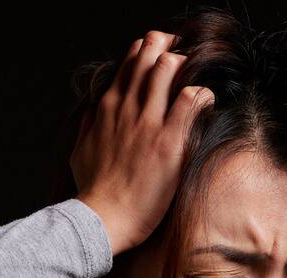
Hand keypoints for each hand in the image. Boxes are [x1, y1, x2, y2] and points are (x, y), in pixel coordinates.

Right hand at [70, 30, 215, 255]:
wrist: (102, 218)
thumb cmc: (92, 190)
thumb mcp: (80, 151)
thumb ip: (88, 126)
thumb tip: (92, 111)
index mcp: (108, 107)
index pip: (131, 60)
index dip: (150, 51)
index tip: (164, 58)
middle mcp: (127, 107)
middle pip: (150, 52)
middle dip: (170, 49)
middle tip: (185, 60)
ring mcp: (148, 122)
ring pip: (169, 67)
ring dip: (186, 67)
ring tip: (196, 81)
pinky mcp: (169, 141)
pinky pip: (191, 99)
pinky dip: (203, 94)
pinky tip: (206, 102)